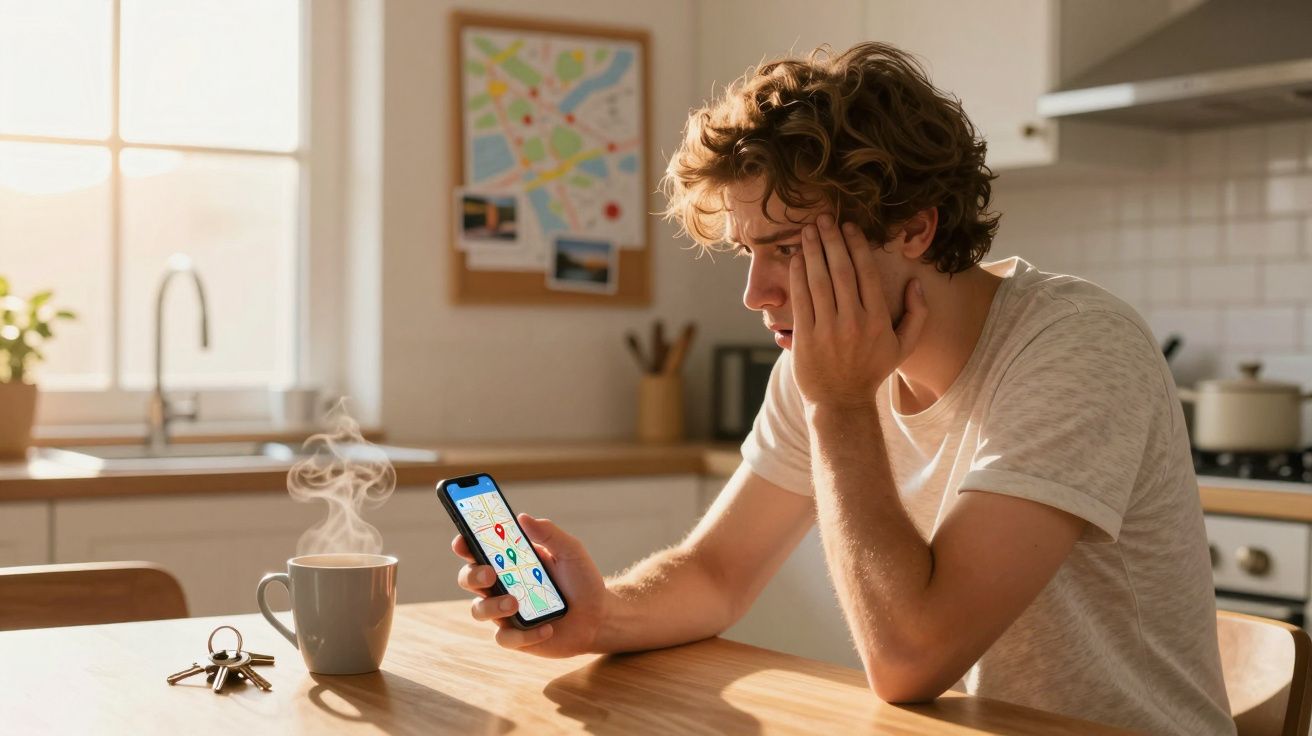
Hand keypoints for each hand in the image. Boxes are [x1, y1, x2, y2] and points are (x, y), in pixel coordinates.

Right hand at [452, 513, 608, 657]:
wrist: (598, 617)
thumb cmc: (582, 581)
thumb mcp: (570, 552)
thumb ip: (549, 534)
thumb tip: (523, 517)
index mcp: (510, 561)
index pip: (478, 550)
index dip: (464, 544)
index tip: (463, 541)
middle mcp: (502, 585)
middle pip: (469, 579)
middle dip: (472, 575)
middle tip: (490, 572)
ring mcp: (506, 612)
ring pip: (478, 610)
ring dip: (493, 606)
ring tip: (516, 603)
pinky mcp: (516, 637)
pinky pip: (505, 638)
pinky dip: (524, 634)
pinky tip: (546, 628)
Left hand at [790, 214, 928, 409]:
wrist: (840, 402)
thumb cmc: (871, 370)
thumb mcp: (903, 346)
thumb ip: (916, 314)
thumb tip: (916, 283)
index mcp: (878, 320)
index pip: (866, 273)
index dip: (857, 246)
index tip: (849, 227)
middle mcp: (854, 322)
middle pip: (842, 271)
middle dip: (832, 241)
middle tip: (824, 219)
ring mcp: (828, 330)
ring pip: (819, 281)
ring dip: (813, 252)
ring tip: (808, 231)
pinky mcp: (806, 338)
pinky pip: (801, 299)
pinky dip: (798, 276)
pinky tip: (797, 258)